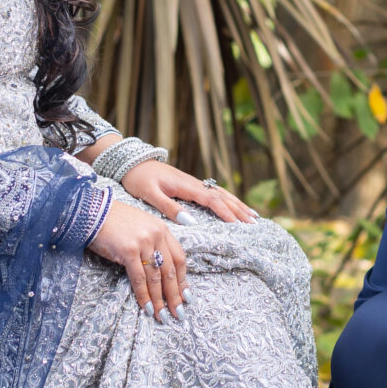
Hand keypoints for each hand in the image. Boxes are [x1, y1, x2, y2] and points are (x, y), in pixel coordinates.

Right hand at [86, 200, 187, 319]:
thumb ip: (152, 244)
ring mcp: (143, 242)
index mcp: (162, 229)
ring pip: (156, 277)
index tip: (185, 296)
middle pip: (170, 270)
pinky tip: (148, 308)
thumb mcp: (140, 227)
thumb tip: (159, 272)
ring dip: (160, 299)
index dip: (183, 280)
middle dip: (175, 295)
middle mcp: (156, 235)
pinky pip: (139, 279)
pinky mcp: (129, 251)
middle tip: (179, 313)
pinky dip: (144, 296)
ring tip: (163, 315)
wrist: (92, 212)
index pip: (179, 258)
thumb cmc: (113, 221)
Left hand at [119, 159, 255, 224]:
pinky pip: (214, 192)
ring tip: (253, 216)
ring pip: (221, 193)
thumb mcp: (150, 194)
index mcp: (185, 186)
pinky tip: (233, 205)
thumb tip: (191, 221)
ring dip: (238, 204)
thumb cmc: (138, 179)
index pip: (212, 200)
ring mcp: (193, 183)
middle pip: (222, 196)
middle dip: (239, 209)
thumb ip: (169, 207)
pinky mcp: (190, 185)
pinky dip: (227, 199)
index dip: (226, 212)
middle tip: (255, 223)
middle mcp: (193, 183)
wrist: (131, 162)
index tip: (239, 225)